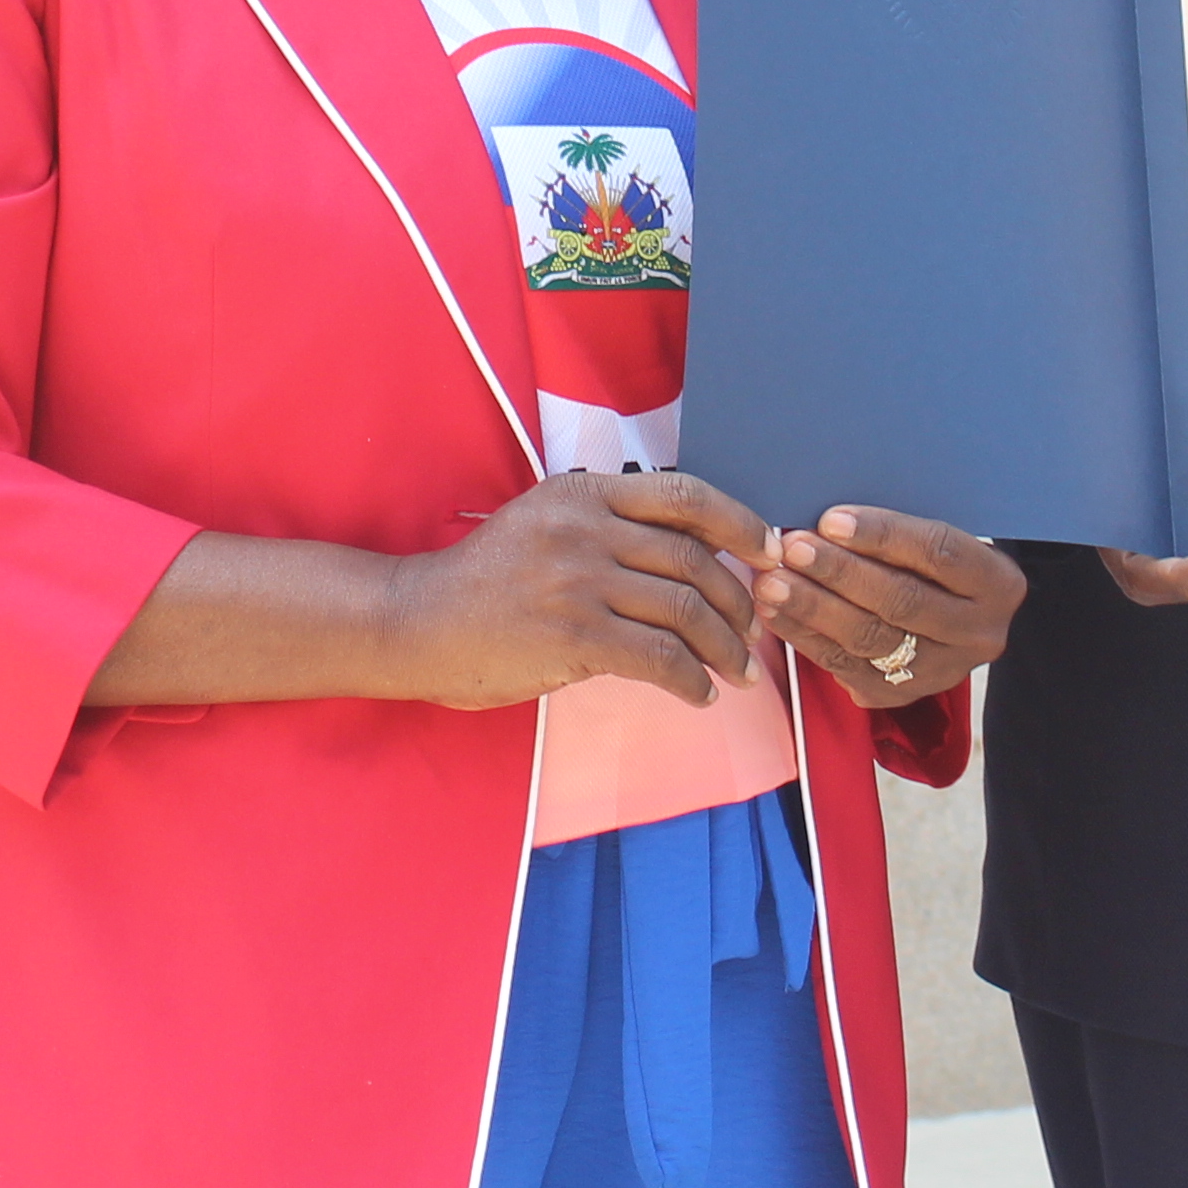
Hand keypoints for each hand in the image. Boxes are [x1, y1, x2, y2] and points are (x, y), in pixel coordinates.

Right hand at [383, 469, 773, 708]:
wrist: (417, 622)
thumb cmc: (485, 582)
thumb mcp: (544, 526)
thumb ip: (607, 529)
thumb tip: (693, 557)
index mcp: (583, 493)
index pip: (683, 494)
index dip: (739, 521)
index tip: (769, 549)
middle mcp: (585, 528)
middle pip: (694, 558)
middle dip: (737, 599)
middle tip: (753, 630)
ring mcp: (579, 580)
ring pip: (685, 609)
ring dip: (724, 646)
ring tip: (736, 671)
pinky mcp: (574, 635)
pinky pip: (659, 658)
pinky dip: (691, 680)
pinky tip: (698, 694)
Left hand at [750, 505, 1028, 709]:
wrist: (952, 616)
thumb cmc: (931, 561)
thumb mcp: (936, 536)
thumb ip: (896, 531)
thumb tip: (826, 517)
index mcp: (998, 583)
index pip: (939, 552)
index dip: (882, 535)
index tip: (831, 519)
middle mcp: (979, 633)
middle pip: (903, 601)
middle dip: (840, 573)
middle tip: (792, 549)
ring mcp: (943, 670)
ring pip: (871, 639)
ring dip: (813, 608)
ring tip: (772, 581)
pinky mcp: (904, 694)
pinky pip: (846, 667)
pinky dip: (805, 637)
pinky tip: (775, 613)